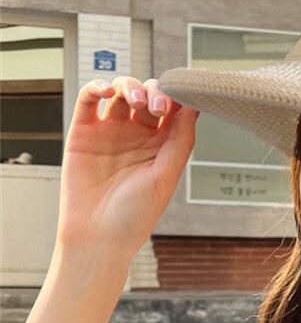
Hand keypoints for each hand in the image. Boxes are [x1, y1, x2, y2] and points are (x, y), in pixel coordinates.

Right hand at [56, 76, 199, 259]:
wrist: (98, 236)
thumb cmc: (135, 214)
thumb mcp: (166, 175)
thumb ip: (181, 140)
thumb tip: (195, 106)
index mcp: (162, 146)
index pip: (173, 110)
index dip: (177, 97)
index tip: (183, 94)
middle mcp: (137, 136)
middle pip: (148, 96)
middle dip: (155, 93)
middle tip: (158, 107)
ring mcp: (110, 131)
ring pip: (120, 92)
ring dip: (130, 87)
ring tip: (136, 101)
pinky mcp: (83, 132)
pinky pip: (89, 99)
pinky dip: (97, 86)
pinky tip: (106, 90)